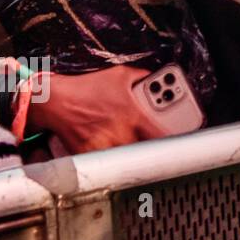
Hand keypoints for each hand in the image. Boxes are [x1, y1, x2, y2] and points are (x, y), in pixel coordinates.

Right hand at [26, 66, 165, 153]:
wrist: (56, 100)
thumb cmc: (88, 87)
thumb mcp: (120, 75)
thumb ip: (143, 78)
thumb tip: (158, 80)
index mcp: (133, 114)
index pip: (162, 135)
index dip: (175, 142)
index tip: (182, 144)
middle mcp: (120, 133)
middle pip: (147, 152)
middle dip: (155, 151)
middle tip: (163, 151)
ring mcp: (104, 146)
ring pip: (128, 160)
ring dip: (135, 157)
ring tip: (140, 154)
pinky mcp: (90, 155)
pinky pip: (106, 164)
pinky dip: (113, 163)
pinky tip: (117, 159)